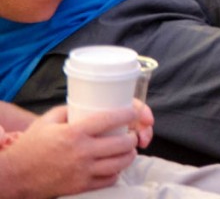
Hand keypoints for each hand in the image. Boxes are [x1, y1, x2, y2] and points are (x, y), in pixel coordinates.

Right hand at [7, 105, 142, 195]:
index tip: (134, 112)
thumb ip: (69, 110)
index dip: (129, 114)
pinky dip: (116, 172)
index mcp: (74, 133)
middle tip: (132, 133)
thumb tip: (88, 104)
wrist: (15, 176)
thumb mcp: (47, 121)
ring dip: (129, 155)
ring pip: (120, 163)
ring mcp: (83, 171)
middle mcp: (82, 152)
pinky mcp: (81, 186)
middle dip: (133, 137)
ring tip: (128, 149)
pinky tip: (114, 165)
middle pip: (122, 144)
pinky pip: (109, 180)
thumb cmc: (30, 146)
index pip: (111, 119)